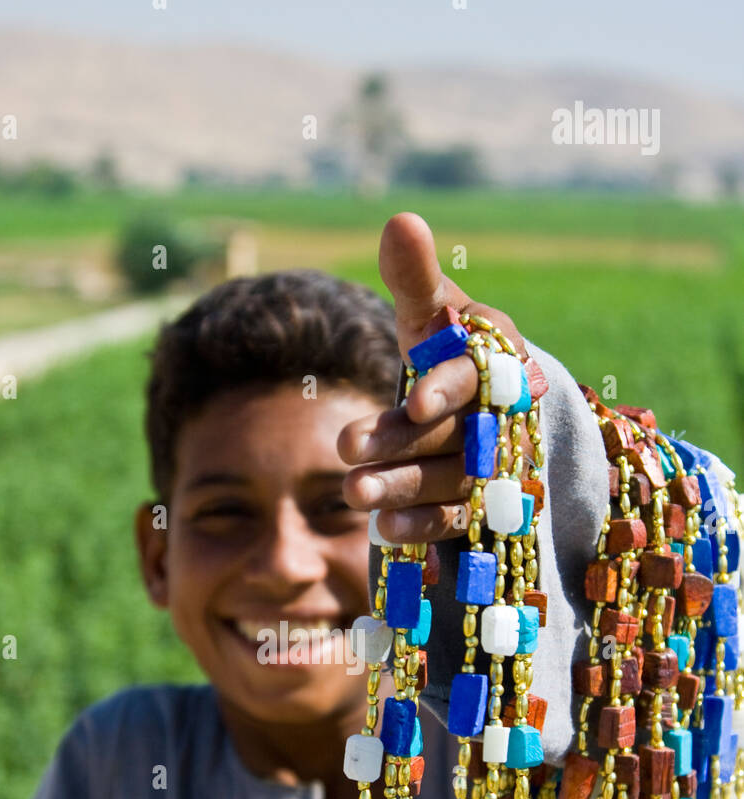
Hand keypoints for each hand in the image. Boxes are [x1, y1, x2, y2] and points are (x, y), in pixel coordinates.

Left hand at [338, 211, 528, 545]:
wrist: (478, 409)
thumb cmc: (448, 348)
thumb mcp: (433, 314)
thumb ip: (416, 278)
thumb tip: (400, 220)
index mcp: (496, 361)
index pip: (475, 376)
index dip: (445, 388)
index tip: (413, 402)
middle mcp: (502, 415)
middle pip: (451, 433)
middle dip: (399, 442)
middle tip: (344, 446)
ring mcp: (492, 464)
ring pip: (450, 479)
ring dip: (402, 486)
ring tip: (354, 492)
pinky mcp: (477, 506)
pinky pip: (454, 520)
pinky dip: (422, 525)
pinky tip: (386, 530)